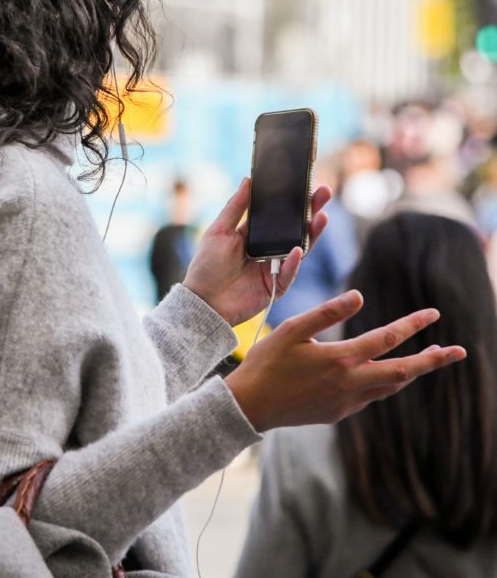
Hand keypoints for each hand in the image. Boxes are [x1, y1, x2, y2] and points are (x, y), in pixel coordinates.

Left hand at [182, 177, 331, 326]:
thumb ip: (235, 207)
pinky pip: (289, 272)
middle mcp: (267, 249)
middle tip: (323, 192)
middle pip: (294, 228)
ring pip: (299, 248)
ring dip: (311, 233)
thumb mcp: (219, 231)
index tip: (303, 183)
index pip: (277, 214)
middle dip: (310, 211)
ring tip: (321, 216)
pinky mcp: (276, 286)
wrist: (203, 302)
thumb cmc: (207, 266)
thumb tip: (248, 180)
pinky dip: (293, 262)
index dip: (291, 200)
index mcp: (253, 235)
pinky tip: (297, 249)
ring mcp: (274, 267)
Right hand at [225, 290, 466, 431]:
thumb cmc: (267, 362)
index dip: (413, 325)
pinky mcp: (338, 413)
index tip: (434, 313)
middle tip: (458, 352)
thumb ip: (327, 312)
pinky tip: (381, 374)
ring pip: (390, 386)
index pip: (387, 338)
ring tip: (427, 360)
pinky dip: (384, 382)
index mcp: (340, 359)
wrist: (251, 405)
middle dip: (433, 361)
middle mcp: (350, 384)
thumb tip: (360, 295)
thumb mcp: (292, 329)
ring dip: (411, 372)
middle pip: (403, 372)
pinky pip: (370, 396)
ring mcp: (346, 402)